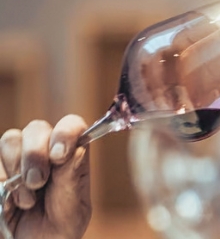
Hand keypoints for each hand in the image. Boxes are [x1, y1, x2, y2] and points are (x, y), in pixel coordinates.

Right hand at [0, 115, 91, 238]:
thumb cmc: (58, 229)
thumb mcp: (73, 211)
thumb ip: (73, 181)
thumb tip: (77, 149)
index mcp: (71, 157)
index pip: (71, 126)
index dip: (66, 133)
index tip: (59, 155)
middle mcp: (45, 151)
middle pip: (37, 128)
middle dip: (35, 154)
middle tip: (38, 183)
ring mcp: (17, 159)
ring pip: (11, 139)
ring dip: (17, 169)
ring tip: (27, 200)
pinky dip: (1, 179)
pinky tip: (10, 202)